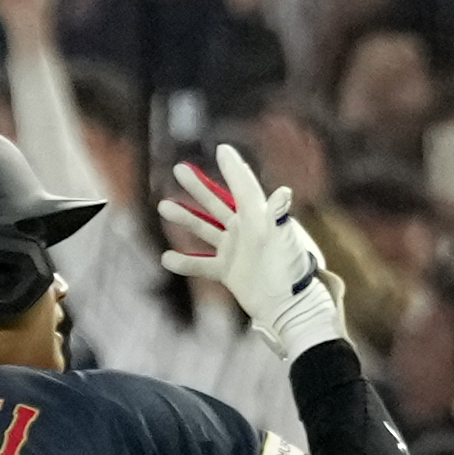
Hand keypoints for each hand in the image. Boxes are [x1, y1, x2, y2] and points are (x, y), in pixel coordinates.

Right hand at [155, 142, 345, 358]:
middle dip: (198, 187)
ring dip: (185, 218)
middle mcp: (244, 231)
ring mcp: (234, 251)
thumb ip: (279, 216)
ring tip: (163, 206)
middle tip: (180, 169)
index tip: (222, 149)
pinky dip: (184, 261)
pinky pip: (201, 264)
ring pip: (204, 229)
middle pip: (216, 203)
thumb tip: (284, 193)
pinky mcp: (228, 271)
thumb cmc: (290, 270)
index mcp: (257, 218)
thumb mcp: (284, 240)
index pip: (242, 187)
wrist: (288, 305)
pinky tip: (167, 258)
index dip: (232, 168)